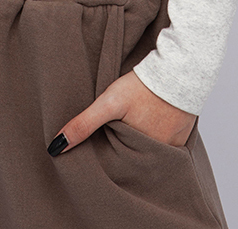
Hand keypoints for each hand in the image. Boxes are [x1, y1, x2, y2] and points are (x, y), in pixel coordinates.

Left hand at [47, 70, 196, 155]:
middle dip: (122, 155)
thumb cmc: (142, 86)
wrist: (179, 70)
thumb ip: (84, 124)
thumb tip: (55, 148)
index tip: (98, 154)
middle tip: (115, 137)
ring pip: (148, 154)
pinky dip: (156, 139)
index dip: (106, 161)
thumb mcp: (109, 103)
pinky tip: (150, 125)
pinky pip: (165, 146)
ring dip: (139, 147)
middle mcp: (157, 157)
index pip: (117, 167)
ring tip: (131, 130)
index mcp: (138, 153)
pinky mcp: (182, 140)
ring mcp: (171, 149)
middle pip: (133, 161)